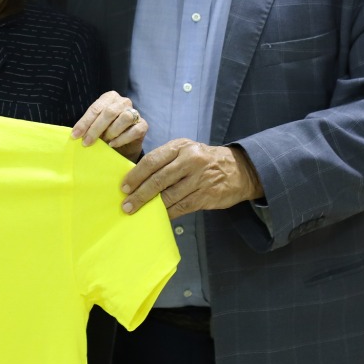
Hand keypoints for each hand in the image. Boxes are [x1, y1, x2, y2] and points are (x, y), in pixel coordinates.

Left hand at [70, 91, 148, 161]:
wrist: (123, 144)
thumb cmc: (106, 132)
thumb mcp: (95, 126)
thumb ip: (87, 126)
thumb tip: (75, 134)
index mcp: (109, 97)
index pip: (95, 108)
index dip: (84, 122)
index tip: (75, 135)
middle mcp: (123, 102)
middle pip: (109, 112)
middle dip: (95, 129)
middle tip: (86, 142)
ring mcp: (135, 112)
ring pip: (124, 118)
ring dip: (111, 132)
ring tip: (103, 142)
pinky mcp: (143, 125)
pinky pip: (134, 130)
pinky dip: (122, 139)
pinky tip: (113, 144)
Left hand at [119, 138, 263, 216]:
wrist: (239, 170)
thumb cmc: (203, 161)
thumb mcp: (186, 151)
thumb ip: (165, 162)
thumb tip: (138, 180)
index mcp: (181, 147)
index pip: (152, 161)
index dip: (136, 175)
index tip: (124, 187)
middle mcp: (190, 161)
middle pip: (158, 179)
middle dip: (139, 194)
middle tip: (126, 205)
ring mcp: (200, 179)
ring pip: (169, 195)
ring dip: (151, 206)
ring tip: (137, 212)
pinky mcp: (206, 195)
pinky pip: (181, 207)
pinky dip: (167, 213)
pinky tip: (157, 216)